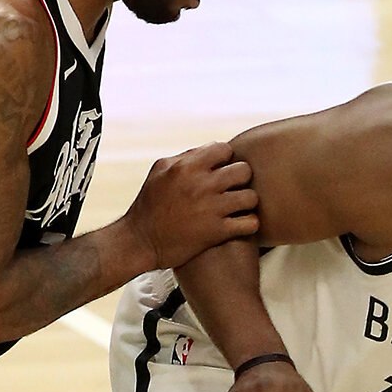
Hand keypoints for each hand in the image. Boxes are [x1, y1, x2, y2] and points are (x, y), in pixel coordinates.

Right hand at [124, 142, 258, 269]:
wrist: (139, 242)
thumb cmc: (149, 204)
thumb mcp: (159, 171)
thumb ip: (186, 157)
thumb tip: (211, 149)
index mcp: (187, 166)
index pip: (225, 149)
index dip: (225, 160)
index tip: (220, 172)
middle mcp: (201, 184)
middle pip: (244, 171)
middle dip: (240, 180)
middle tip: (232, 190)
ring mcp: (211, 209)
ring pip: (251, 197)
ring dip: (246, 203)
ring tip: (238, 209)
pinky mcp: (216, 232)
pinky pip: (250, 223)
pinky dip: (248, 225)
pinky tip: (239, 225)